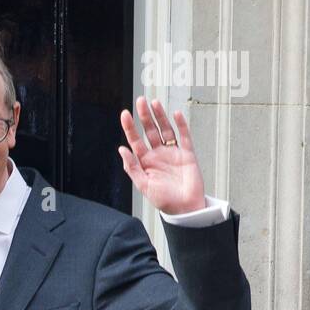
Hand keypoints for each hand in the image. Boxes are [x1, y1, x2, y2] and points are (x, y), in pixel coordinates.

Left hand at [118, 97, 204, 214]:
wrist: (185, 208)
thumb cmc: (165, 201)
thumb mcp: (144, 185)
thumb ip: (132, 167)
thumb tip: (121, 150)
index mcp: (146, 162)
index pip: (136, 141)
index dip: (130, 128)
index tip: (125, 114)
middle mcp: (159, 155)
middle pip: (150, 131)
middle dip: (145, 116)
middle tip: (140, 101)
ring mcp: (173, 153)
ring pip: (165, 130)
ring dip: (160, 116)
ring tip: (154, 103)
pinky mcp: (187, 154)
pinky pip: (184, 136)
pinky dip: (180, 125)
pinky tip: (175, 114)